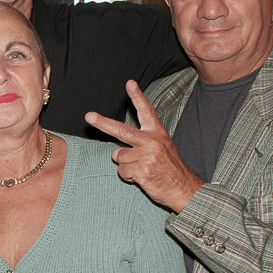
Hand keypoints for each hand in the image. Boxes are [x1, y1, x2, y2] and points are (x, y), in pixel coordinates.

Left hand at [85, 81, 204, 212]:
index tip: (129, 83)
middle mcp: (152, 142)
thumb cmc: (170, 170)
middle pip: (122, 130)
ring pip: (118, 157)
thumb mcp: (162, 149)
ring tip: (142, 170)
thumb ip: (140, 144)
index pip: (146, 112)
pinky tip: (142, 178)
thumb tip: (114, 151)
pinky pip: (122, 171)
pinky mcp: (143, 170)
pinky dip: (128, 176)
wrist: (184, 189)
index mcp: (157, 134)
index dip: (137, 97)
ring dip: (125, 166)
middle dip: (102, 123)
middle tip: (89, 116)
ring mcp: (148, 156)